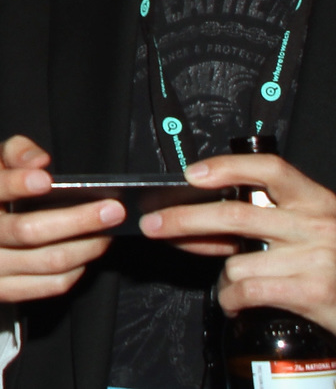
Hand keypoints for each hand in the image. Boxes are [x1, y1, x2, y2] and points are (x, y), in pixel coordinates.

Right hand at [0, 135, 121, 345]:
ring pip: (47, 261)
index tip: (48, 180)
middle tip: (113, 210)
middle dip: (76, 220)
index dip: (15, 184)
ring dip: (87, 247)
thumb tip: (40, 161)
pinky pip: (51, 285)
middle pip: (27, 230)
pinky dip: (78, 269)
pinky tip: (88, 253)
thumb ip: (15, 152)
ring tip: (109, 232)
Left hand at [140, 153, 335, 327]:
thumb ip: (262, 224)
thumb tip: (197, 227)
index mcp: (316, 202)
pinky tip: (234, 303)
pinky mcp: (310, 291)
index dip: (228, 167)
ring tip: (232, 286)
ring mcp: (314, 258)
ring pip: (237, 261)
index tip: (193, 174)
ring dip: (223, 277)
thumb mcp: (310, 232)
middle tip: (153, 224)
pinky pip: (248, 290)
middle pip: (235, 215)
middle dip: (184, 219)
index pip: (270, 170)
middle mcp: (315, 225)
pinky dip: (231, 299)